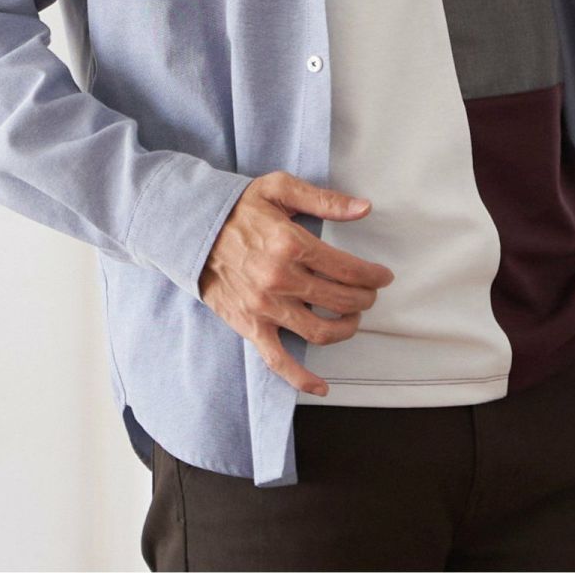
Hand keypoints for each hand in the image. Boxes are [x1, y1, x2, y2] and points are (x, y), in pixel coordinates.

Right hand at [199, 170, 394, 396]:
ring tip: (352, 319)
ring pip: (319, 331)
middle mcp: (280, 279)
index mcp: (290, 243)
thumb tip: (363, 207)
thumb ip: (324, 200)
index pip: (347, 269)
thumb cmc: (239, 208)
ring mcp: (264, 307)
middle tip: (369, 294)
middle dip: (364, 300)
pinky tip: (322, 386)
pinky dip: (301, 379)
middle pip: (339, 301)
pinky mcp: (250, 326)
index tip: (382, 276)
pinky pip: (278, 361)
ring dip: (345, 329)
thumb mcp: (280, 189)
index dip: (372, 275)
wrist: (192, 229)